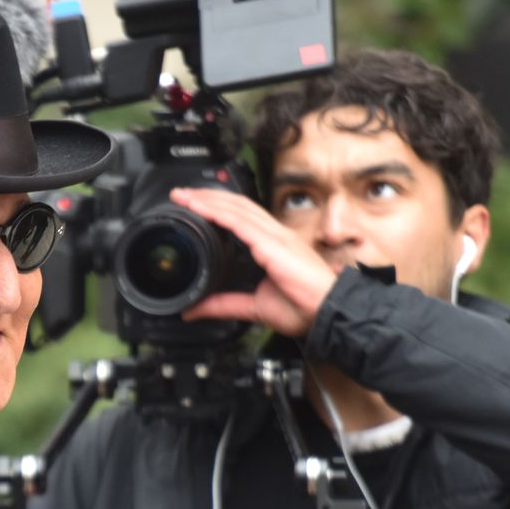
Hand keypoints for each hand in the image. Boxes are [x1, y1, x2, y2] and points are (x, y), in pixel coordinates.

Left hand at [170, 187, 338, 336]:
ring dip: (208, 200)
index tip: (193, 206)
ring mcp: (275, 236)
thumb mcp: (253, 307)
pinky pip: (241, 223)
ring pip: (236, 209)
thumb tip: (194, 311)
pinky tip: (200, 209)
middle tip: (181, 195)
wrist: (329, 313)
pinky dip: (219, 213)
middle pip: (237, 205)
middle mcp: (275, 234)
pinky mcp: (273, 244)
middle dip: (208, 197)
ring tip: (185, 197)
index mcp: (273, 244)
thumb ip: (223, 305)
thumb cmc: (304, 308)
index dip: (218, 207)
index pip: (241, 216)